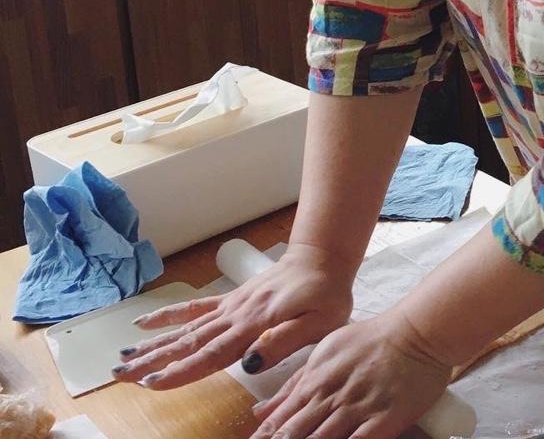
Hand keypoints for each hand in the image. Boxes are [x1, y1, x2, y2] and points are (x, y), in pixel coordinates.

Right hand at [111, 244, 353, 389]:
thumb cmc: (327, 293)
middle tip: (119, 374)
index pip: (212, 353)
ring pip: (186, 328)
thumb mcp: (320, 322)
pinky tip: (145, 322)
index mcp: (255, 324)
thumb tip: (250, 364)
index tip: (152, 383)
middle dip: (153, 361)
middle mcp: (236, 315)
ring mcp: (231, 306)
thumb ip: (286, 341)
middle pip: (189, 342)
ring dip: (153, 343)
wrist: (324, 257)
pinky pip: (195, 308)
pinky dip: (169, 316)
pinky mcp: (232, 300)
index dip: (181, 371)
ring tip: (122, 357)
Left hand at [248, 310, 451, 438]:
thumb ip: (294, 383)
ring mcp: (357, 408)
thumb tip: (259, 411)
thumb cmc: (372, 340)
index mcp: (315, 379)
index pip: (279, 420)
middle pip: (294, 434)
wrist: (417, 331)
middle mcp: (332, 395)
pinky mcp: (383, 420)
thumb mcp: (328, 352)